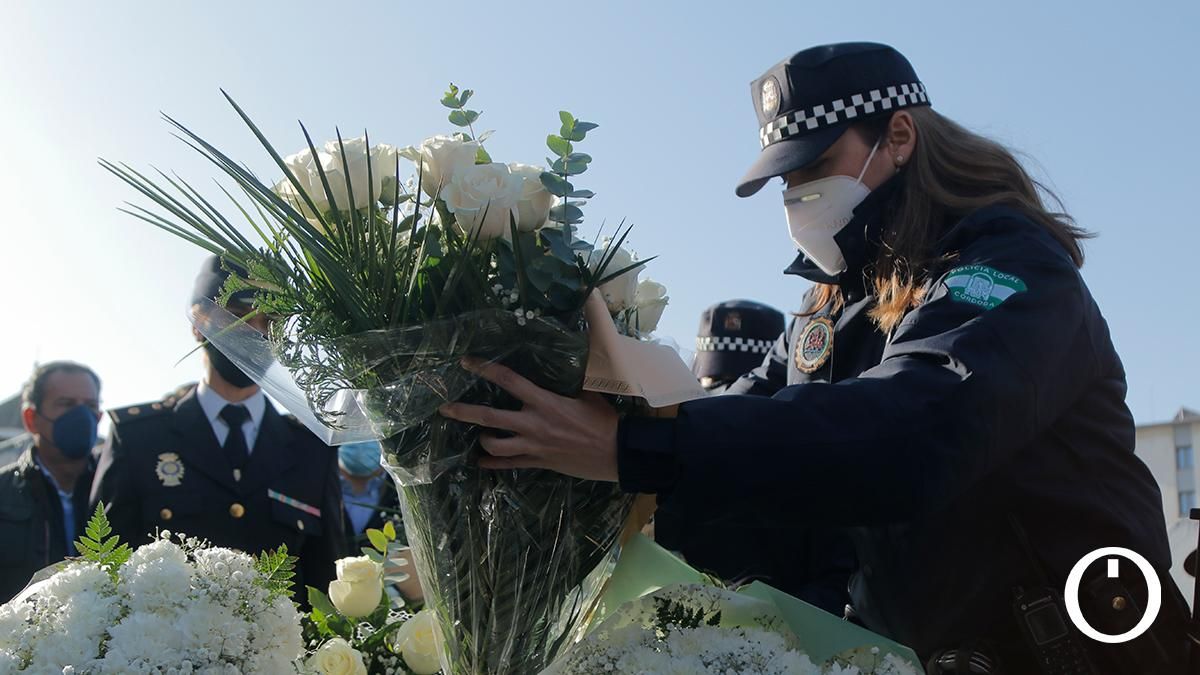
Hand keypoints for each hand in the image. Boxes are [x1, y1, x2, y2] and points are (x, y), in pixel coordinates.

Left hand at [437, 358, 619, 481]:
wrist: (617, 452)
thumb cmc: (604, 420)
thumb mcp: (588, 393)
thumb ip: (572, 377)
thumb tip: (572, 352)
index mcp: (544, 402)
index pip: (508, 380)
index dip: (485, 369)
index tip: (466, 362)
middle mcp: (534, 423)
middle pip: (490, 417)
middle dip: (464, 412)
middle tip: (444, 408)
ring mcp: (534, 446)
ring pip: (496, 446)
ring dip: (483, 441)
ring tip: (478, 437)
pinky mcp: (539, 463)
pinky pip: (509, 465)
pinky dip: (493, 464)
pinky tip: (480, 463)